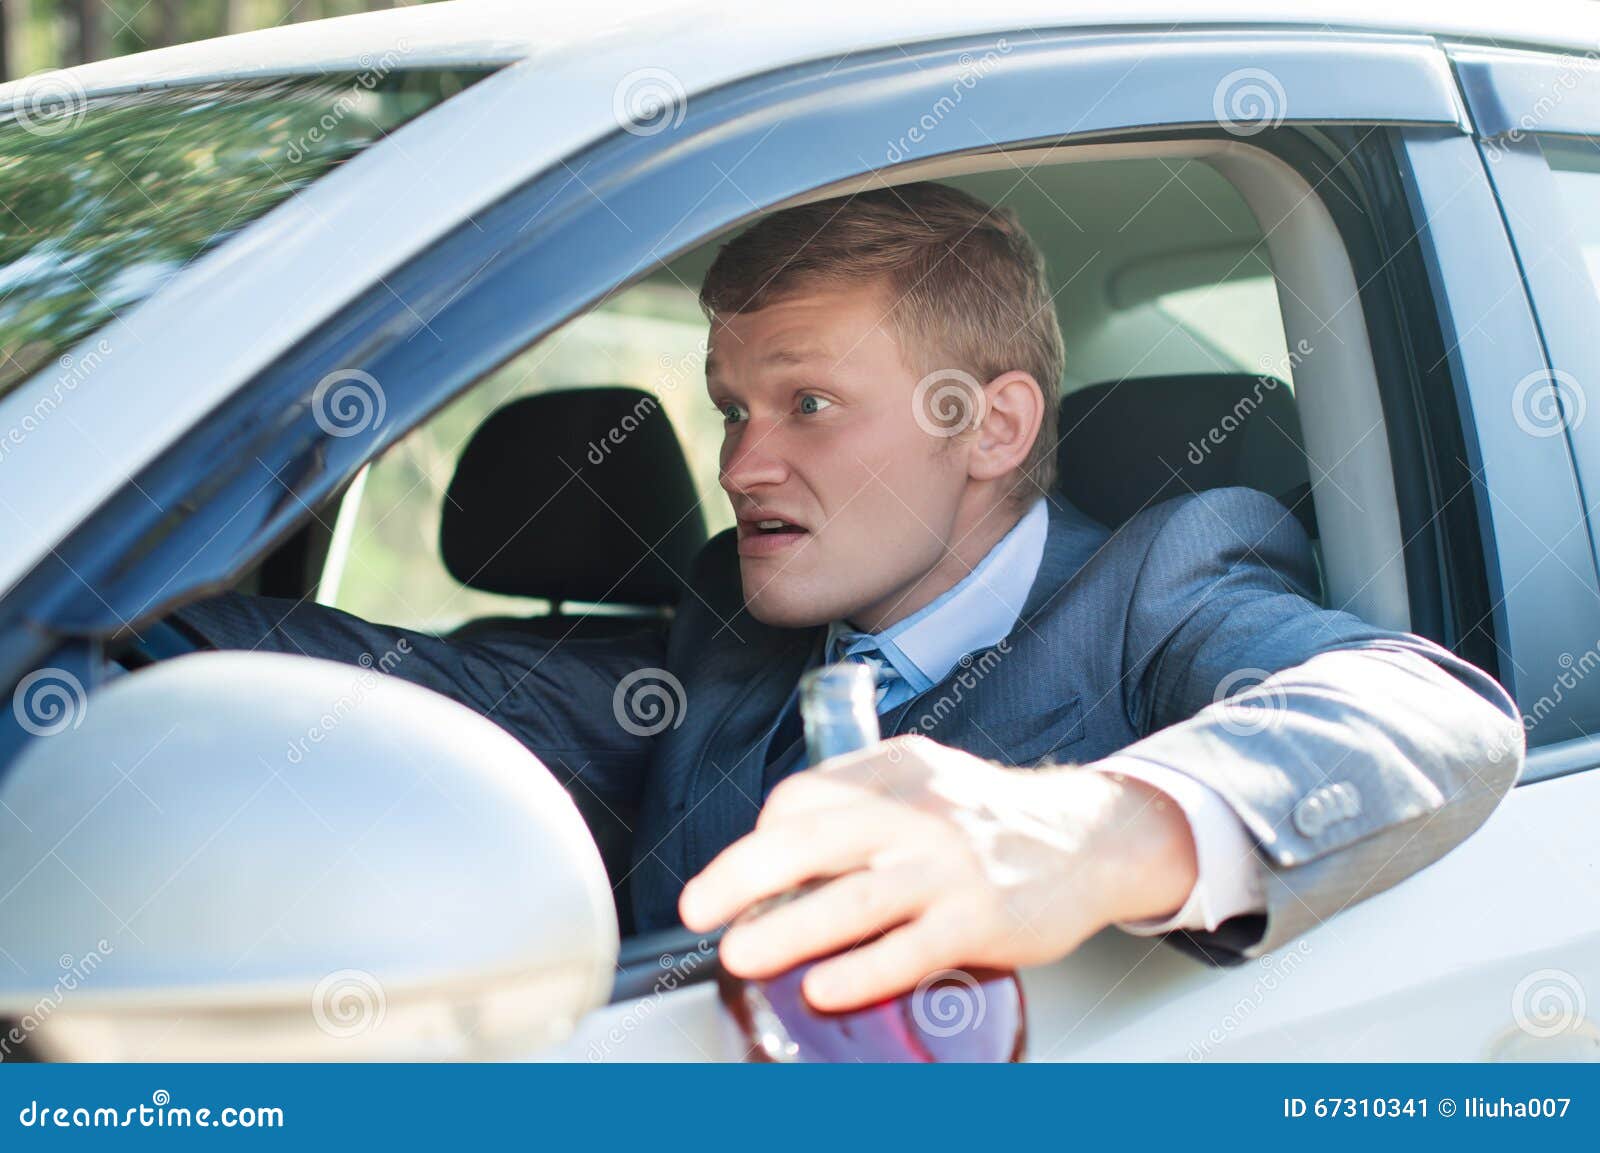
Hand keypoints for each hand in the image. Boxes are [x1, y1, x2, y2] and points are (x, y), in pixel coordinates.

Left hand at [678, 734, 1197, 1011]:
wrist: (1091, 837)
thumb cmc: (992, 820)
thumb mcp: (925, 782)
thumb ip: (861, 804)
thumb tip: (779, 855)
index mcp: (896, 770)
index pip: (804, 796)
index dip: (761, 838)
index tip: (741, 878)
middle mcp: (919, 812)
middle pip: (811, 837)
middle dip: (742, 876)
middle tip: (699, 909)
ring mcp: (951, 866)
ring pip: (853, 898)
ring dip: (787, 929)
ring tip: (741, 955)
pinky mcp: (983, 918)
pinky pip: (911, 948)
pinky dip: (862, 970)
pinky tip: (825, 988)